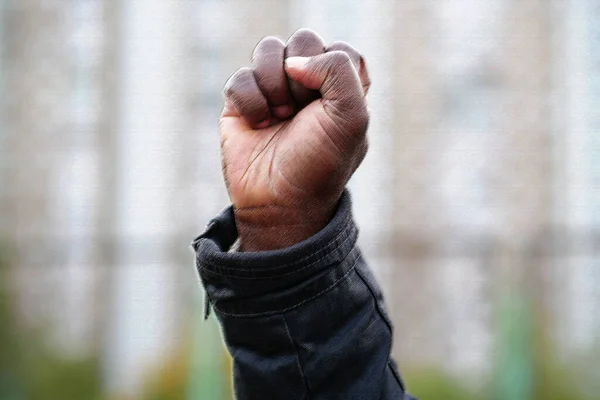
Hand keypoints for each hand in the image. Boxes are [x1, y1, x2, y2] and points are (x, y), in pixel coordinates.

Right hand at [221, 29, 370, 250]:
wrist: (280, 204)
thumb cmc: (320, 165)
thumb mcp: (352, 119)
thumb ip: (339, 70)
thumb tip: (294, 61)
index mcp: (343, 88)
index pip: (341, 49)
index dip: (333, 69)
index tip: (329, 106)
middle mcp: (310, 84)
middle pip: (303, 40)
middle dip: (301, 77)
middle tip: (301, 112)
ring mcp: (274, 91)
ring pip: (268, 49)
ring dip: (273, 85)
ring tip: (279, 117)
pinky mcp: (242, 102)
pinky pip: (240, 76)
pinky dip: (249, 101)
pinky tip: (258, 125)